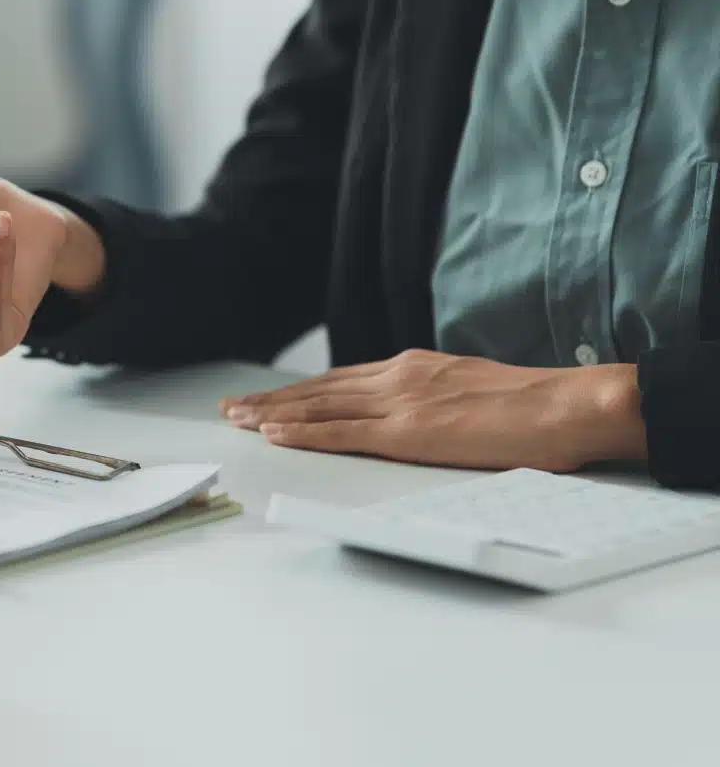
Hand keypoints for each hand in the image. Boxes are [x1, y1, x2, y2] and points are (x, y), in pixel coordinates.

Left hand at [219, 350, 647, 471]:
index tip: (269, 399)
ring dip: (275, 415)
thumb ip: (438, 398)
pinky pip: (344, 433)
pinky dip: (305, 434)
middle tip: (233, 408)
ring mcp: (402, 402)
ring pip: (321, 408)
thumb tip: (423, 415)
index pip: (342, 380)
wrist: (570, 405)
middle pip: (320, 390)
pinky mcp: (411, 431)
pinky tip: (276, 435)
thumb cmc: (536, 407)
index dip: (301, 391)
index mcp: (416, 367)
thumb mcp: (473, 390)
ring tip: (239, 421)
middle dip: (273, 400)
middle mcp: (400, 377)